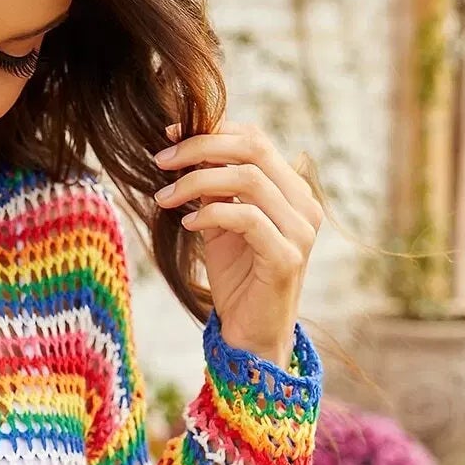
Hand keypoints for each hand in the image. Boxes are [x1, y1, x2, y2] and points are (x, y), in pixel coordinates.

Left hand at [152, 119, 321, 368]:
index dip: (212, 130)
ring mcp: (301, 230)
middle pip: (253, 148)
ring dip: (197, 182)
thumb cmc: (237, 278)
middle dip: (200, 148)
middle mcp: (304, 203)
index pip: (255, 139)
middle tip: (161, 161)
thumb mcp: (221, 224)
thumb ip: (212, 189)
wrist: (251, 333)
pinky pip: (247, 218)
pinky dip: (211, 214)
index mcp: (292, 189)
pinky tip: (187, 224)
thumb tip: (182, 148)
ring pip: (249, 179)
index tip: (169, 136)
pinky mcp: (287, 257)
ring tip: (165, 198)